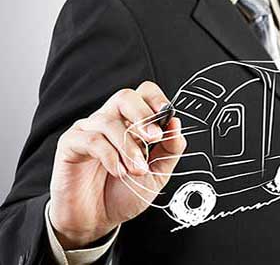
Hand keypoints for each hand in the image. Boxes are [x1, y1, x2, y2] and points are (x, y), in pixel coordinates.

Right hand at [49, 81, 185, 248]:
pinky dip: (110, 157)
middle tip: (153, 139)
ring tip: (136, 170)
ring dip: (128, 148)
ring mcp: (88, 131)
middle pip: (125, 96)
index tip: (167, 115)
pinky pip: (91, 140)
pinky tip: (118, 172)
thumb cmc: (124, 193)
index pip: (143, 94)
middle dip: (142, 115)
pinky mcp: (70, 144)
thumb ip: (170, 149)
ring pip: (109, 122)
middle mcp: (110, 121)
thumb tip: (175, 123)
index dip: (156, 99)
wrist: (97, 220)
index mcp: (131, 123)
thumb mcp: (157, 173)